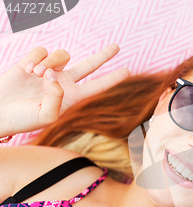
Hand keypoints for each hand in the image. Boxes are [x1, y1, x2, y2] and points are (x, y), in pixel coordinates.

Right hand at [0, 44, 129, 136]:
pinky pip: (42, 50)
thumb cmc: (23, 119)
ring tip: (36, 74)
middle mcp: (63, 83)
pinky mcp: (32, 62)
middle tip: (117, 47)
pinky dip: (36, 58)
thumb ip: (56, 98)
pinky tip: (28, 70)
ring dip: (50, 62)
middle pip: (90, 65)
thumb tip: (56, 76)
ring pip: (62, 55)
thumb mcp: (45, 116)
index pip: (97, 87)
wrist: (0, 112)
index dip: (112, 78)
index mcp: (72, 97)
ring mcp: (49, 71)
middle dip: (103, 56)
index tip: (127, 71)